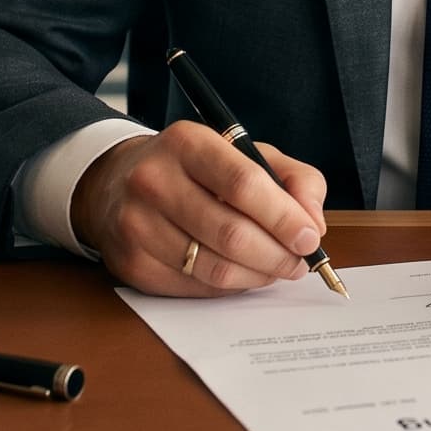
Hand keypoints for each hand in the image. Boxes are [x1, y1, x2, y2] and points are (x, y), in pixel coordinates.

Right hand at [68, 123, 328, 297]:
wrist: (116, 184)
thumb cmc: (195, 169)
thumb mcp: (245, 154)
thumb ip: (293, 179)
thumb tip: (313, 224)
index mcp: (187, 143)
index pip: (243, 183)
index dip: (283, 216)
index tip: (309, 237)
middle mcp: (154, 180)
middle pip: (231, 233)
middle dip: (277, 255)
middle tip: (299, 262)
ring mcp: (137, 224)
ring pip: (214, 268)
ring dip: (257, 276)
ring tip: (276, 269)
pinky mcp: (132, 263)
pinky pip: (195, 287)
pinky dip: (229, 287)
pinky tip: (241, 274)